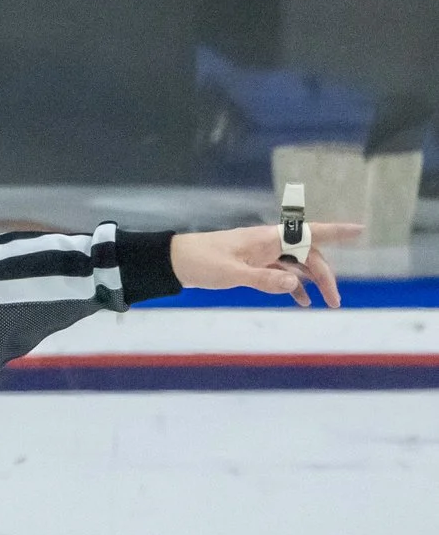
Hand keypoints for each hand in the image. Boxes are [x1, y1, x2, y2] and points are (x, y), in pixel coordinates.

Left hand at [168, 224, 358, 306]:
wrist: (174, 261)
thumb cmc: (201, 262)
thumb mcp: (231, 274)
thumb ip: (263, 280)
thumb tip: (294, 284)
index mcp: (268, 239)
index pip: (310, 232)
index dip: (337, 231)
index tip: (361, 230)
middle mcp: (269, 244)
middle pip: (308, 256)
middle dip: (326, 276)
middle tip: (336, 301)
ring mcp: (261, 254)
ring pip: (296, 266)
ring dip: (312, 283)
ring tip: (325, 304)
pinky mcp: (252, 265)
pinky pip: (280, 274)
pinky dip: (292, 286)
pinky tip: (301, 301)